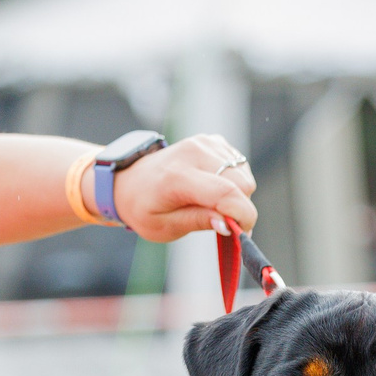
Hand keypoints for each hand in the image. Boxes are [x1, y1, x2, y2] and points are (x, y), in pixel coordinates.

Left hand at [115, 135, 256, 243]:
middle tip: (223, 223)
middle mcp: (194, 153)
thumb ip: (198, 222)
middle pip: (242, 184)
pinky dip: (234, 182)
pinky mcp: (213, 141)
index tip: (241, 234)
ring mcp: (205, 143)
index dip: (243, 216)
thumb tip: (228, 224)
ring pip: (244, 176)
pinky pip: (240, 166)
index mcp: (177, 176)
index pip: (225, 193)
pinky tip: (214, 188)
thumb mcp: (165, 226)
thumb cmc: (145, 208)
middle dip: (240, 209)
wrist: (131, 181)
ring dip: (237, 196)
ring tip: (212, 205)